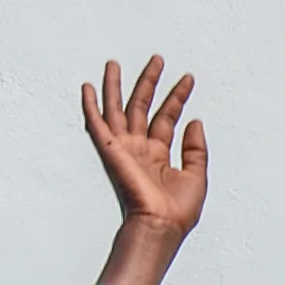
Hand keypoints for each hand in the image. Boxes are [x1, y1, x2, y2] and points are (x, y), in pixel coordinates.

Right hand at [82, 58, 207, 271]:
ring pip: (118, 109)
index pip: (167, 117)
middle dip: (149, 82)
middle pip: (142, 107)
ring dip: (117, 86)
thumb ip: (196, 149)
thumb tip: (196, 122)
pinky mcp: (111, 150)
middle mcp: (140, 148)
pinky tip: (87, 87)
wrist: (160, 225)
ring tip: (115, 63)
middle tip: (157, 59)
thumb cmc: (177, 211)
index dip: (177, 97)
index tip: (188, 79)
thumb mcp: (197, 176)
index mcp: (160, 155)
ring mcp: (124, 148)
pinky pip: (97, 124)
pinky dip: (90, 105)